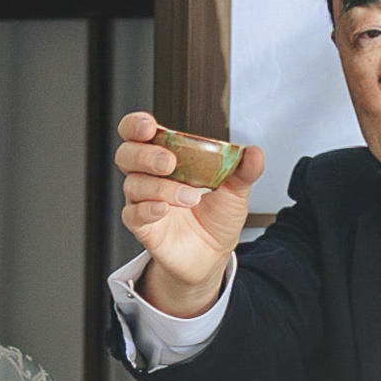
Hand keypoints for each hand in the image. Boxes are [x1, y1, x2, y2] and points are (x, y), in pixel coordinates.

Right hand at [112, 113, 258, 319]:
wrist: (213, 254)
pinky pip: (133, 214)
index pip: (139, 134)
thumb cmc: (215, 218)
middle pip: (127, 155)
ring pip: (133, 185)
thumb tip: (254, 152)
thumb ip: (244, 170)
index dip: (136, 125)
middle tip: (170, 162)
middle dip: (145, 154)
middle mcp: (150, 177)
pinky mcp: (143, 227)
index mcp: (168, 157)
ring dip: (161, 187)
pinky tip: (164, 208)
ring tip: (190, 197)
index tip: (150, 126)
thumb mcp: (236, 190)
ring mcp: (143, 202)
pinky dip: (148, 209)